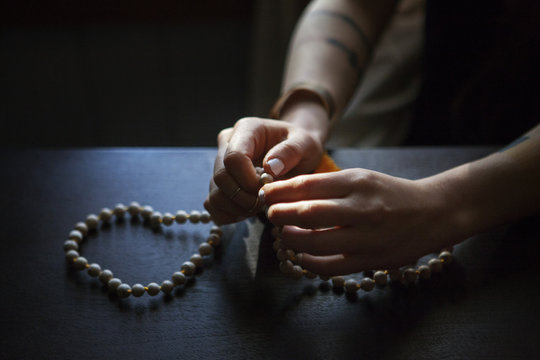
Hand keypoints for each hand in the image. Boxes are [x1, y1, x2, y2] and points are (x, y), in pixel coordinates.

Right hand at [204, 117, 324, 224]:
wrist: (297, 151)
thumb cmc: (301, 145)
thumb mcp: (306, 143)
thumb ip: (291, 152)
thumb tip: (271, 167)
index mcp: (246, 129)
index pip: (234, 157)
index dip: (248, 180)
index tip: (267, 189)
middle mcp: (227, 144)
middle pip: (221, 177)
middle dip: (244, 197)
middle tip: (265, 202)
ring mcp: (220, 163)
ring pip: (215, 193)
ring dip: (237, 208)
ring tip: (259, 206)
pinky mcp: (220, 182)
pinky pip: (212, 204)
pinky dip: (228, 214)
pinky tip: (247, 212)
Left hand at [261, 169, 462, 275]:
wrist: (433, 212)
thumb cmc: (389, 194)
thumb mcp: (362, 178)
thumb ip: (328, 186)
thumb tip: (287, 193)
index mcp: (357, 182)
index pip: (307, 185)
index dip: (280, 191)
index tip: (266, 194)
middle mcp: (361, 207)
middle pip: (307, 213)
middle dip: (280, 214)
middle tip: (270, 214)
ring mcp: (367, 236)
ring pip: (315, 242)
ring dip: (291, 239)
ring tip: (284, 235)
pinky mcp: (371, 260)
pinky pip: (331, 266)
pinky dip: (310, 262)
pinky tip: (302, 256)